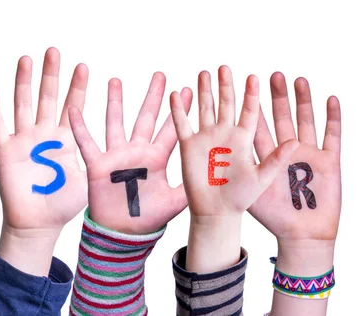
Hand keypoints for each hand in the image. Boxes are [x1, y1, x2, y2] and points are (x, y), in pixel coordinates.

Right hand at [0, 48, 88, 274]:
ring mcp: (23, 141)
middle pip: (47, 98)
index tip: (83, 66)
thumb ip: (99, 161)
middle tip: (54, 51)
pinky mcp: (5, 152)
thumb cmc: (62, 205)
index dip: (77, 87)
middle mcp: (43, 135)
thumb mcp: (88, 180)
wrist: (37, 225)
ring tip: (27, 59)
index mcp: (64, 139)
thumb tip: (124, 151)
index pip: (72, 106)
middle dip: (51, 75)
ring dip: (24, 82)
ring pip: (22, 104)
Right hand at [68, 73, 189, 233]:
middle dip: (153, 97)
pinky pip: (86, 143)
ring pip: (116, 122)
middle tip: (160, 75)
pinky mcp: (98, 165)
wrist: (122, 234)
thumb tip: (215, 176)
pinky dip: (80, 128)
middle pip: (146, 118)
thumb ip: (191, 186)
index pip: (170, 129)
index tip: (187, 90)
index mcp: (157, 158)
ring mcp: (117, 157)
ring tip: (115, 80)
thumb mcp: (175, 202)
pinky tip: (74, 109)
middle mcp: (137, 152)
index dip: (179, 111)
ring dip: (115, 102)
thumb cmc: (148, 219)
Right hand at [171, 66, 297, 272]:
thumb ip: (277, 159)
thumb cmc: (241, 198)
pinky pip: (183, 124)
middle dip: (225, 85)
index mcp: (243, 139)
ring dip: (204, 91)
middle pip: (225, 104)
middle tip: (224, 67)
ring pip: (205, 109)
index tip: (253, 76)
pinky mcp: (189, 146)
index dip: (250, 94)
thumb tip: (295, 142)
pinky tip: (176, 94)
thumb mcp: (263, 177)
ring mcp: (206, 139)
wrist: (216, 211)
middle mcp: (225, 135)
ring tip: (204, 73)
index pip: (248, 111)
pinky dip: (179, 110)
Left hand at [249, 72, 340, 275]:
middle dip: (275, 96)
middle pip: (279, 117)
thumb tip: (223, 145)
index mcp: (262, 155)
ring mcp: (307, 154)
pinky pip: (332, 136)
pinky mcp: (329, 162)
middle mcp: (285, 151)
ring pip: (304, 120)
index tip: (244, 82)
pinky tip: (330, 99)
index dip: (251, 103)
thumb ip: (239, 165)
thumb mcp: (252, 187)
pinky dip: (333, 118)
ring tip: (297, 79)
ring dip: (302, 100)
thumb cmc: (272, 215)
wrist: (299, 235)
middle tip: (272, 75)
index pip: (255, 123)